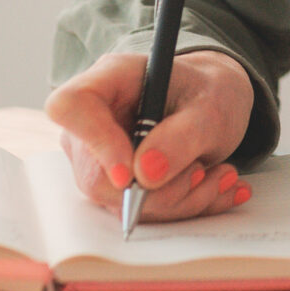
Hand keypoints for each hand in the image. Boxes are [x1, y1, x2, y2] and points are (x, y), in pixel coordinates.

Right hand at [47, 48, 256, 223]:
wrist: (216, 103)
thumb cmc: (209, 91)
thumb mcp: (213, 106)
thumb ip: (183, 136)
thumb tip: (144, 174)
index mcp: (110, 78)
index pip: (71, 107)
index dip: (96, 144)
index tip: (132, 175)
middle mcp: (94, 119)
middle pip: (95, 176)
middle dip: (158, 189)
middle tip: (203, 172)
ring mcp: (98, 155)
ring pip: (120, 203)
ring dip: (179, 199)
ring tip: (218, 175)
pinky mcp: (114, 184)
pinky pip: (138, 212)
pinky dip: (181, 206)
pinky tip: (211, 185)